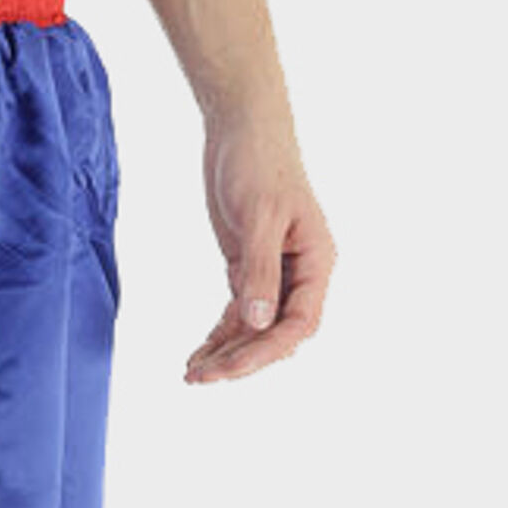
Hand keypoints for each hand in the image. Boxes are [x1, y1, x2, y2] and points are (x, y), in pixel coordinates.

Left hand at [184, 107, 335, 384]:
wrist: (242, 129)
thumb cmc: (259, 162)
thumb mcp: (259, 216)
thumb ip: (259, 270)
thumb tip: (258, 322)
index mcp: (316, 260)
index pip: (300, 322)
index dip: (267, 349)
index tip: (231, 368)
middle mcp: (300, 273)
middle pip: (276, 334)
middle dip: (241, 359)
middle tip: (199, 379)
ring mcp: (273, 274)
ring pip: (254, 329)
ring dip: (226, 353)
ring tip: (191, 376)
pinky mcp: (248, 268)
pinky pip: (237, 313)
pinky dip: (218, 336)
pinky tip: (196, 356)